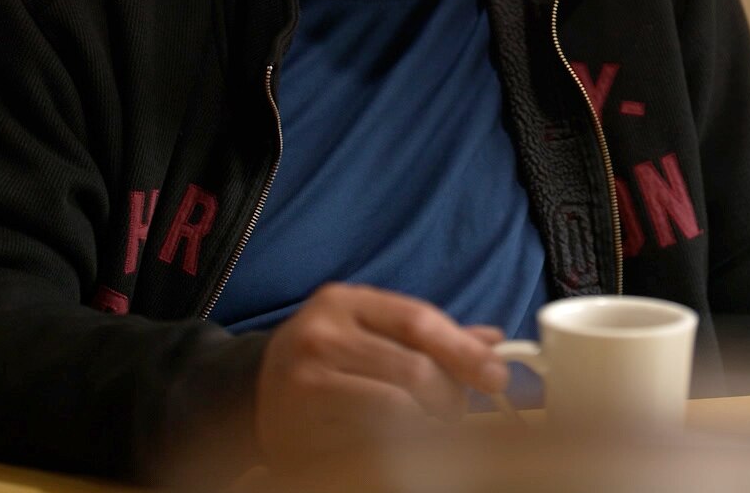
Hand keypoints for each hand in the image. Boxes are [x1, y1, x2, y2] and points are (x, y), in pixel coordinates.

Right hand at [254, 283, 508, 466]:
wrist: (253, 392)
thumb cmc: (324, 358)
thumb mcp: (369, 330)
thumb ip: (428, 335)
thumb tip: (491, 342)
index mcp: (344, 302)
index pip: (418, 321)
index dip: (464, 351)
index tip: (496, 377)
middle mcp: (321, 335)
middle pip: (412, 369)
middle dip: (449, 396)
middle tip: (457, 414)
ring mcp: (306, 381)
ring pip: (394, 409)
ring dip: (427, 426)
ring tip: (429, 429)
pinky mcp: (300, 427)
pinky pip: (368, 441)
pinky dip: (395, 447)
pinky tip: (396, 445)